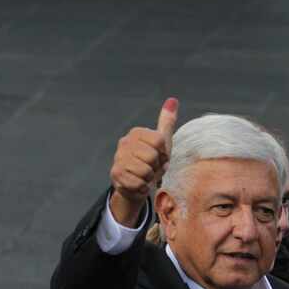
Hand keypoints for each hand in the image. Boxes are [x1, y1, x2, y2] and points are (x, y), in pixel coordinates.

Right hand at [109, 97, 177, 226]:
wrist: (136, 186)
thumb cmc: (150, 163)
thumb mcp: (162, 143)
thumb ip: (167, 122)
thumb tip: (173, 100)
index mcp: (137, 133)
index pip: (160, 141)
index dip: (164, 153)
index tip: (160, 157)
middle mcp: (124, 142)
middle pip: (153, 156)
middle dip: (156, 167)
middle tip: (152, 169)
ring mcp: (118, 158)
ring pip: (145, 171)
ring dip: (149, 179)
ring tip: (145, 176)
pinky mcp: (116, 174)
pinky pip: (138, 183)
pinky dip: (142, 187)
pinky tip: (138, 184)